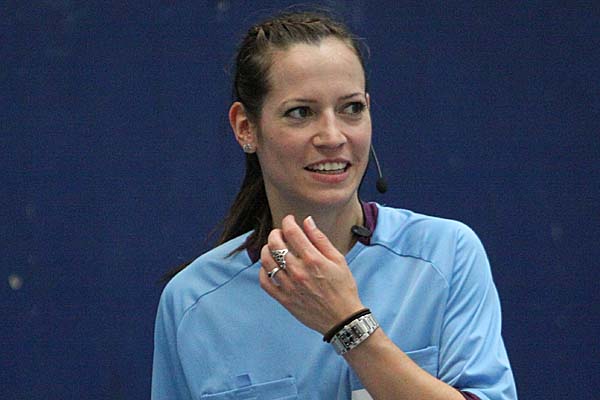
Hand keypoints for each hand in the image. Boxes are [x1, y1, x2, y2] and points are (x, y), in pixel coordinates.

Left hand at [259, 215, 364, 333]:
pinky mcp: (284, 299)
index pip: (292, 233)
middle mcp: (299, 272)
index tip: (289, 220)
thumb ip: (321, 239)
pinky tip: (269, 266)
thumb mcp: (338, 260)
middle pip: (275, 244)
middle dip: (275, 233)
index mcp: (313, 260)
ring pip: (266, 261)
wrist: (342, 319)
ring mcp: (289, 286)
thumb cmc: (343, 288)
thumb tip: (307, 221)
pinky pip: (265, 282)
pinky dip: (263, 270)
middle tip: (280, 233)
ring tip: (273, 247)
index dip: (288, 221)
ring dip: (266, 249)